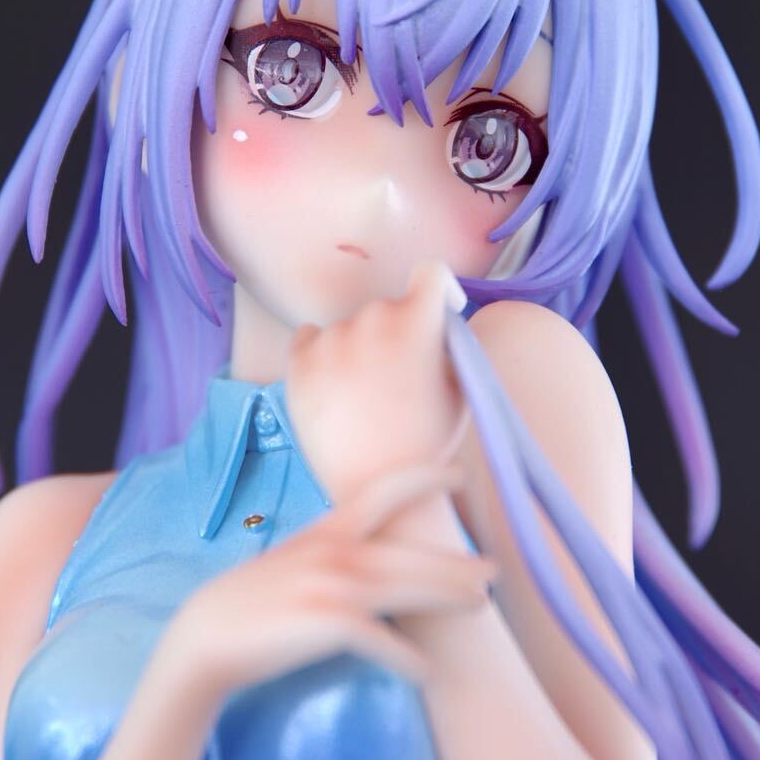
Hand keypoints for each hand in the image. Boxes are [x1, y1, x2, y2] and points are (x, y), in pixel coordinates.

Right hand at [161, 462, 496, 696]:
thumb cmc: (249, 601)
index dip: (422, 477)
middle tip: (494, 571)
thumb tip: (374, 560)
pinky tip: (428, 672)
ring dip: (448, 597)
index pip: (382, 491)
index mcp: (325, 530)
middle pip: (410, 553)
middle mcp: (335, 551)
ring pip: (407, 588)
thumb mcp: (292, 559)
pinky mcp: (329, 625)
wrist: (206, 635)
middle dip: (456, 562)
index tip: (456, 471)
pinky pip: (384, 642)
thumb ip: (332, 551)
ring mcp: (333, 587)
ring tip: (480, 606)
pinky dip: (409, 659)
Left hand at [286, 259, 467, 504]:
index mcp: (418, 322)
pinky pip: (310, 337)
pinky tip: (336, 384)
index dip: (439, 290)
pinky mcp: (298, 362)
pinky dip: (323, 354)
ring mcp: (331, 340)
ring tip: (367, 396)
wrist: (377, 487)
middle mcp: (371, 320)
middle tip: (401, 378)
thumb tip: (436, 329)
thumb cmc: (427, 444)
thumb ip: (448, 348)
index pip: (430, 272)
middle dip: (399, 332)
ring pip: (350, 327)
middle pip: (389, 307)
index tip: (440, 312)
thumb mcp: (461, 390)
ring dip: (360, 348)